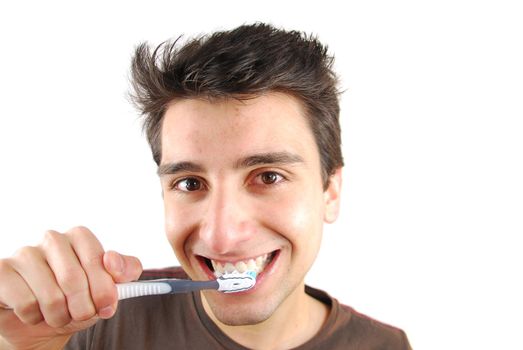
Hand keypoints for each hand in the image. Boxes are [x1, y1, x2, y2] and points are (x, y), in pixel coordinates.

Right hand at [0, 226, 141, 349]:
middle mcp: (52, 240)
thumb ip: (125, 271)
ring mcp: (25, 254)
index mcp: (79, 237)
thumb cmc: (78, 299)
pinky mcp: (3, 271)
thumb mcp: (108, 287)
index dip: (103, 287)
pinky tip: (35, 311)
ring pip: (50, 295)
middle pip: (73, 278)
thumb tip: (113, 260)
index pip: (96, 257)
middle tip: (81, 313)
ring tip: (58, 314)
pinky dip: (35, 316)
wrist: (44, 322)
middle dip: (82, 307)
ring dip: (59, 316)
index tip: (107, 304)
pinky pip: (25, 302)